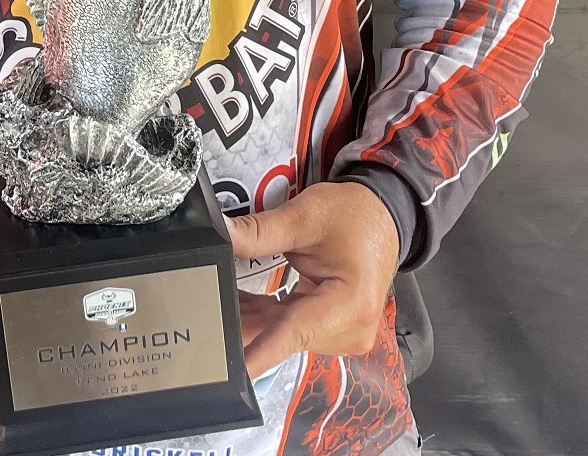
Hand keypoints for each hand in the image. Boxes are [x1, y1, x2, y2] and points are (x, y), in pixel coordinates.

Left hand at [225, 182, 400, 377]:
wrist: (383, 215)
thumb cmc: (356, 216)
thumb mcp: (304, 217)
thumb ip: (259, 232)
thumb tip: (220, 236)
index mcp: (351, 303)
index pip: (295, 332)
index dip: (261, 352)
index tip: (234, 372)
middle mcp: (350, 328)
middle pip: (283, 333)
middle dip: (243, 322)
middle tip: (204, 307)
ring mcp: (342, 333)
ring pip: (282, 333)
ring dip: (251, 317)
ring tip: (216, 298)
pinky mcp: (331, 330)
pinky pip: (289, 328)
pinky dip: (266, 316)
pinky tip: (239, 303)